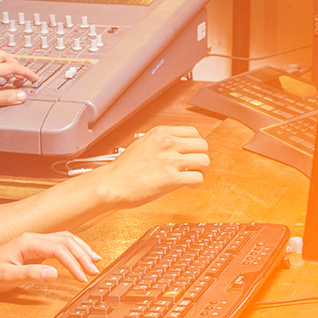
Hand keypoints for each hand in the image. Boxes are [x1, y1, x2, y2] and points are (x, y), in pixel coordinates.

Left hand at [0, 231, 101, 291]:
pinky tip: (80, 256)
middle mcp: (33, 238)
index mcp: (28, 242)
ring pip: (65, 239)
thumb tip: (55, 274)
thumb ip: (31, 274)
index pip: (58, 249)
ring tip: (95, 261)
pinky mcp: (36, 248)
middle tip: (94, 271)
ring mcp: (35, 241)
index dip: (73, 262)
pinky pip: (59, 243)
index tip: (82, 277)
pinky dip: (73, 249)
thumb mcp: (8, 277)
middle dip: (82, 255)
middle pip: (65, 240)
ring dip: (81, 249)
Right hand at [88, 125, 209, 207]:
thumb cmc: (123, 169)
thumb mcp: (142, 144)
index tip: (192, 152)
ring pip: (204, 161)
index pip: (193, 132)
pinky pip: (198, 178)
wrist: (112, 184)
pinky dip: (196, 183)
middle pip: (203, 145)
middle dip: (201, 156)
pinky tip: (188, 185)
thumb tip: (178, 148)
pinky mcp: (172, 179)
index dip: (195, 144)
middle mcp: (168, 143)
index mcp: (161, 133)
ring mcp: (171, 160)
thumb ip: (161, 142)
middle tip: (195, 165)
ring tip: (193, 175)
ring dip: (201, 170)